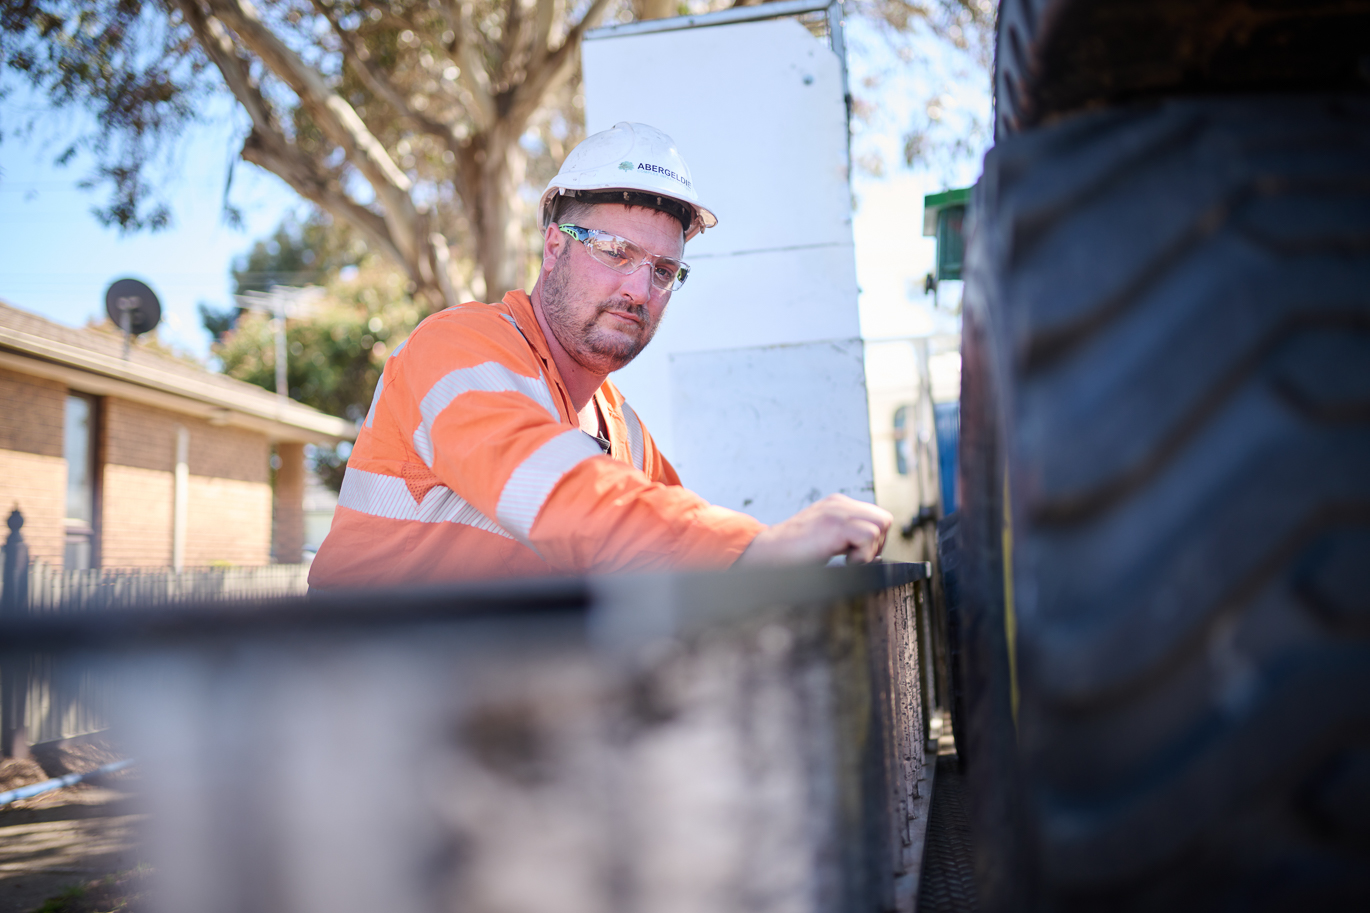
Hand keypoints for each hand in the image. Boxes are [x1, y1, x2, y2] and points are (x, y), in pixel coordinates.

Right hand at [737, 494, 893, 566]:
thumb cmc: (791, 555)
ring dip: (869, 549)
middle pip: (883, 519)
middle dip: (877, 543)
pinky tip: (843, 561)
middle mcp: (839, 503)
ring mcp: (837, 511)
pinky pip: (869, 535)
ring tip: (847, 559)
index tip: (857, 556)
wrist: (765, 554)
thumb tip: (875, 554)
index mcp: (836, 505)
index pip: (876, 516)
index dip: (874, 540)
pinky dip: (862, 555)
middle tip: (855, 558)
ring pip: (880, 525)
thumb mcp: (824, 539)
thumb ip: (847, 538)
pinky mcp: (835, 524)